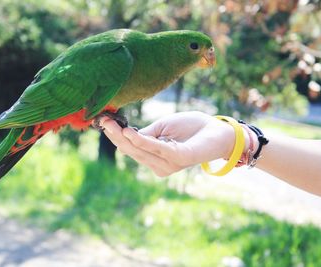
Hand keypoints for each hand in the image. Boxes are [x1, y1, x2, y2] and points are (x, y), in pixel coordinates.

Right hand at [101, 111, 235, 176]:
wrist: (218, 130)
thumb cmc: (191, 128)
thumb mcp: (163, 128)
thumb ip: (146, 134)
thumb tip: (125, 134)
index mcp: (154, 158)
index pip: (129, 148)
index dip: (115, 136)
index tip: (102, 121)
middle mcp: (159, 165)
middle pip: (131, 150)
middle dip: (116, 136)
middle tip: (103, 120)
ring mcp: (168, 164)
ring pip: (140, 151)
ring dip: (125, 138)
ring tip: (112, 124)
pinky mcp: (179, 158)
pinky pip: (157, 149)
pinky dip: (142, 141)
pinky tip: (130, 132)